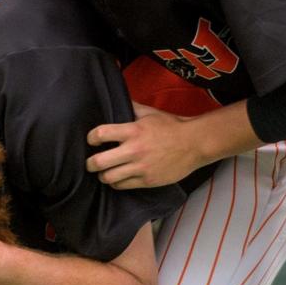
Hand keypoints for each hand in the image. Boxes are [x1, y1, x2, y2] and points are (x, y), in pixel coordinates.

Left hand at [86, 103, 200, 188]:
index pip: (101, 134)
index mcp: (133, 130)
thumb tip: (119, 98)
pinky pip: (123, 186)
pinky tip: (118, 178)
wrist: (194, 144)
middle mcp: (134, 150)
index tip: (92, 140)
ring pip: (109, 177)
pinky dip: (117, 183)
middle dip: (90, 164)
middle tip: (91, 163)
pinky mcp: (147, 180)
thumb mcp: (150, 113)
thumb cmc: (172, 127)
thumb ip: (132, 107)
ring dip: (103, 175)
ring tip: (104, 172)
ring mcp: (140, 167)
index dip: (91, 138)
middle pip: (99, 162)